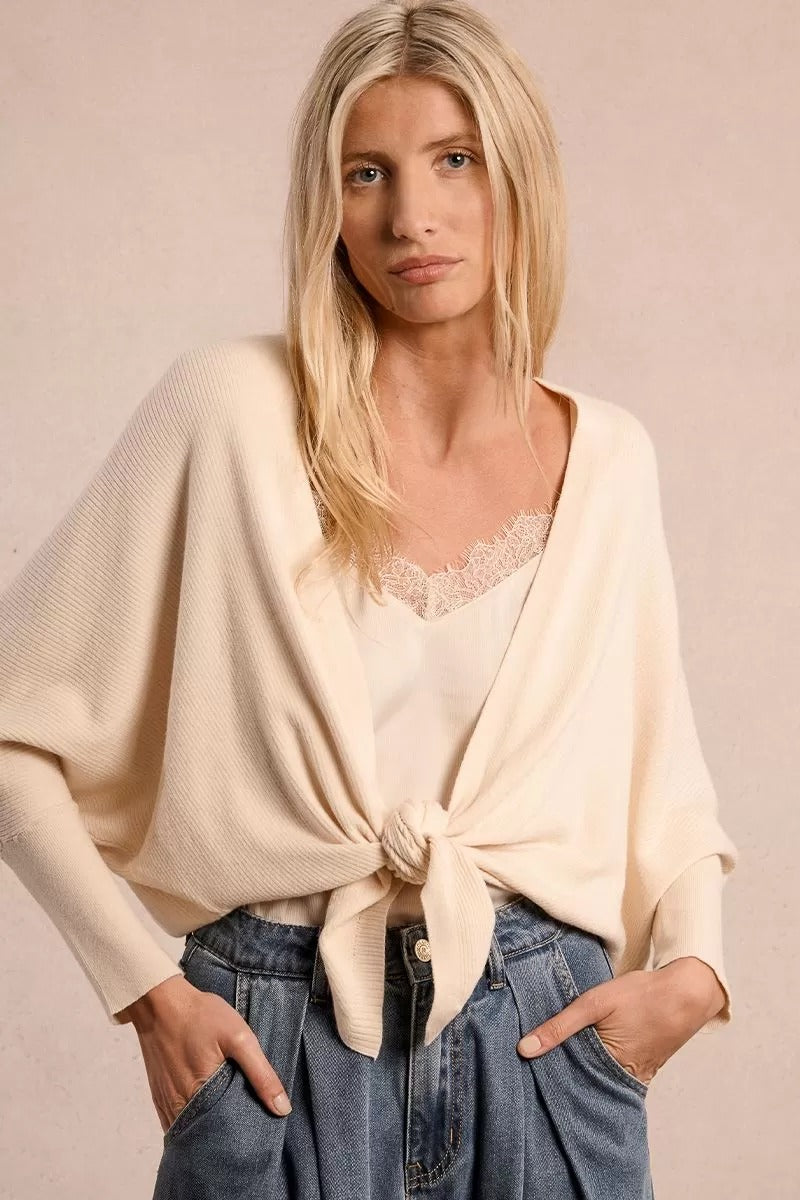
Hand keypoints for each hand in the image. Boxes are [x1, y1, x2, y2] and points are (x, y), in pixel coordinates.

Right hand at [123, 974, 292, 1131]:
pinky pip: (175, 1120)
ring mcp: (166, 1102)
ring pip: (190, 1129)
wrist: (160, 1001)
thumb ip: (261, 1074)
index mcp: (200, 1096)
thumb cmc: (200, 1016)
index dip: (242, 1133)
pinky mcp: (158, 1094)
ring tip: (227, 1117)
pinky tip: (205, 1108)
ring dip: (207, 1127)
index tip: (256, 1128)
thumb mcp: (239, 1038)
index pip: (225, 1133)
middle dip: (225, 1132)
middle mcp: (178, 1106)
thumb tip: (281, 1108)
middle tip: (244, 1123)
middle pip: (206, 1135)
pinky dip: (191, 1119)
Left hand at [516, 956, 725, 1085]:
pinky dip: (600, 1068)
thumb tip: (524, 1049)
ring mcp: (636, 1075)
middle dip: (562, 1077)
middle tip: (536, 1070)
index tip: (526, 1071)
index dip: (547, 1075)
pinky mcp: (644, 1067)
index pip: (567, 1081)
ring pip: (598, 1078)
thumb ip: (559, 1026)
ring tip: (555, 1064)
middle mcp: (622, 1079)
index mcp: (607, 1067)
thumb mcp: (594, 1003)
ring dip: (581, 1071)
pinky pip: (615, 1074)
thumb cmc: (640, 995)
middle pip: (583, 1083)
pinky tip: (585, 1058)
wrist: (686, 992)